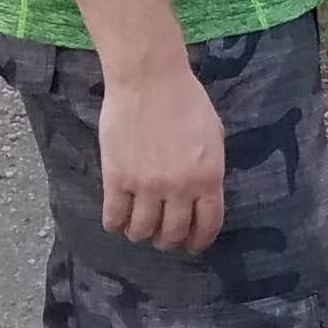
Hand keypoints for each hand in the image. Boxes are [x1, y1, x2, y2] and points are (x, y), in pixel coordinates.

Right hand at [83, 60, 216, 253]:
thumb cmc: (187, 102)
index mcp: (209, 177)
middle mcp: (179, 187)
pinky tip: (116, 221)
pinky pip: (114, 215)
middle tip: (162, 238)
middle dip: (168, 241)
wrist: (149, 82)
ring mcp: (146, 185)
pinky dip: (115, 224)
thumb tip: (203, 192)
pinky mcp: (116, 178)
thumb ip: (209, 169)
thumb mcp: (213, 138)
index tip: (192, 245)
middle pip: (172, 232)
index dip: (199, 240)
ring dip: (140, 234)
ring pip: (141, 229)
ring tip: (138, 230)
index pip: (207, 224)